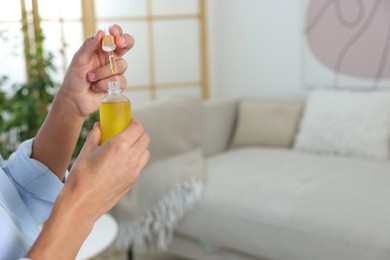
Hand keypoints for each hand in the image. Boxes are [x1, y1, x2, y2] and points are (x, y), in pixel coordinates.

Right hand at [27, 119, 149, 258]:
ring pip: (146, 152)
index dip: (134, 122)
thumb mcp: (86, 151)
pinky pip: (141, 164)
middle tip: (127, 133)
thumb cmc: (81, 177)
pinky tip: (123, 161)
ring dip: (139, 146)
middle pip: (145, 138)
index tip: (128, 121)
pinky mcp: (133, 181)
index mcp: (118, 146)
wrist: (82, 204)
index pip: (137, 127)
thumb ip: (95, 135)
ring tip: (126, 147)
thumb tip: (100, 126)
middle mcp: (130, 157)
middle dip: (138, 133)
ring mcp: (134, 171)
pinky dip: (137, 159)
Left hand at [59, 24, 134, 117]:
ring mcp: (116, 71)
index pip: (114, 36)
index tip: (113, 33)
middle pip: (127, 45)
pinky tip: (96, 87)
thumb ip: (89, 45)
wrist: (75, 98)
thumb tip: (101, 33)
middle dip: (125, 42)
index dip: (117, 32)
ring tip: (91, 78)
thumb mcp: (79, 59)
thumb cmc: (75, 78)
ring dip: (103, 72)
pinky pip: (119, 80)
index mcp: (101, 49)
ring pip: (121, 65)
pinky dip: (105, 84)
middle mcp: (111, 58)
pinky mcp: (119, 84)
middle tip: (118, 43)